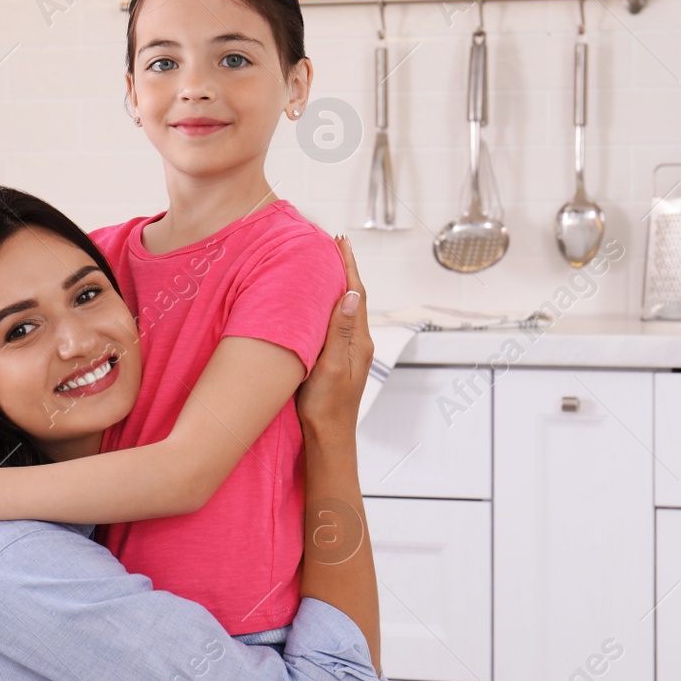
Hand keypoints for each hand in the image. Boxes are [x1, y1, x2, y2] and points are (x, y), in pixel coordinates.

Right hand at [295, 235, 372, 434]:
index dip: (348, 266)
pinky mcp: (339, 359)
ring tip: (327, 265)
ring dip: (338, 285)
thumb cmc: (326, 407)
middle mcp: (358, 343)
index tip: (340, 242)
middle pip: (354, 297)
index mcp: (359, 342)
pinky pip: (338, 323)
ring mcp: (350, 352)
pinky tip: (321, 303)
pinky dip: (331, 304)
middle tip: (333, 245)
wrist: (328, 438)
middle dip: (345, 269)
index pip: (356, 294)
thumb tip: (350, 294)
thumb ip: (339, 331)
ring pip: (346, 309)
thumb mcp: (330, 367)